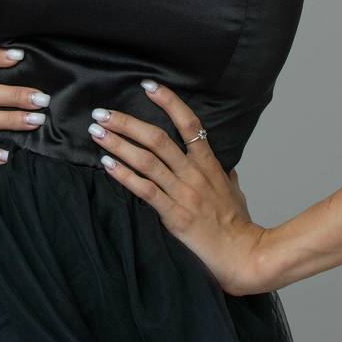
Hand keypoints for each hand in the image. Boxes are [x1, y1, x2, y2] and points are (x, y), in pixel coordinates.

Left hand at [88, 81, 272, 296]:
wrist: (245, 255)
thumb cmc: (239, 226)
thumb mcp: (234, 192)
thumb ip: (224, 175)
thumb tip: (222, 166)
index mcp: (209, 165)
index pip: (189, 124)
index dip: (169, 102)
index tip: (149, 86)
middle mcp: (194, 174)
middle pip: (157, 139)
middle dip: (127, 122)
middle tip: (102, 112)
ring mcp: (183, 193)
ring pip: (146, 160)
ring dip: (118, 144)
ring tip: (96, 132)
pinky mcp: (174, 214)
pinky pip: (145, 190)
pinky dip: (124, 175)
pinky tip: (106, 164)